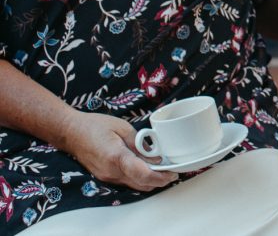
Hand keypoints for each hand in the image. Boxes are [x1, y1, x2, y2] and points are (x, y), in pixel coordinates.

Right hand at [59, 110, 177, 190]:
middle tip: (172, 170)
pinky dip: (139, 178)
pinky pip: (127, 182)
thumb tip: (156, 157)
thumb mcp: (123, 128)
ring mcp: (107, 177)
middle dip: (160, 181)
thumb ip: (140, 144)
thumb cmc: (96, 126)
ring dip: (150, 181)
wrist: (71, 132)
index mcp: (116, 157)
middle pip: (142, 185)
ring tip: (162, 168)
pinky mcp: (105, 177)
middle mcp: (111, 172)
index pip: (143, 175)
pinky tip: (146, 167)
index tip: (173, 172)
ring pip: (135, 186)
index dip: (161, 176)